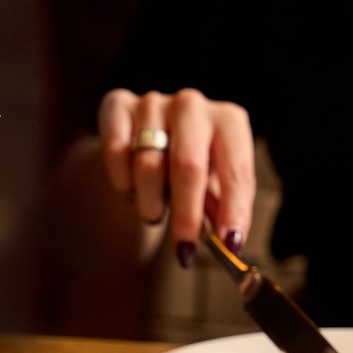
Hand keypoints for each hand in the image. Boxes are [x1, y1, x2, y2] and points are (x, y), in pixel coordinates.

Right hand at [98, 88, 256, 263]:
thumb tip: (230, 244)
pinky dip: (122, 181)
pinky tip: (130, 188)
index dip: (234, 210)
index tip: (229, 244)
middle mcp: (192, 106)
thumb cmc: (188, 168)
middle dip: (187, 215)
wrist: (142, 137)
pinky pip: (116, 152)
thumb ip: (221, 211)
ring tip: (155, 213)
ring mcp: (153, 102)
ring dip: (151, 204)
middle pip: (188, 166)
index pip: (237, 170)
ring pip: (148, 166)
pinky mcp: (117, 105)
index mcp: (228, 122)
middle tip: (184, 249)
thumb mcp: (212, 187)